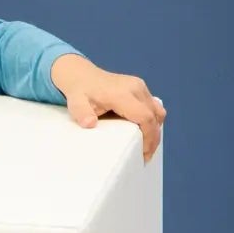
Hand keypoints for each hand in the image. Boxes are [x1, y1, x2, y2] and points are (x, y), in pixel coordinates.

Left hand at [50, 54, 165, 161]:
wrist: (81, 75)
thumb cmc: (80, 92)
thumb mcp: (75, 103)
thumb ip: (82, 113)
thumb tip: (90, 124)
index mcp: (122, 94)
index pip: (145, 117)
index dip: (149, 137)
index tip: (145, 153)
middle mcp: (135, 88)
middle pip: (155, 116)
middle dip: (154, 138)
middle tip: (146, 156)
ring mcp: (140, 87)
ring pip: (157, 111)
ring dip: (155, 129)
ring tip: (146, 146)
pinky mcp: (140, 88)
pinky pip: (153, 106)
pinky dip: (152, 121)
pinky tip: (143, 132)